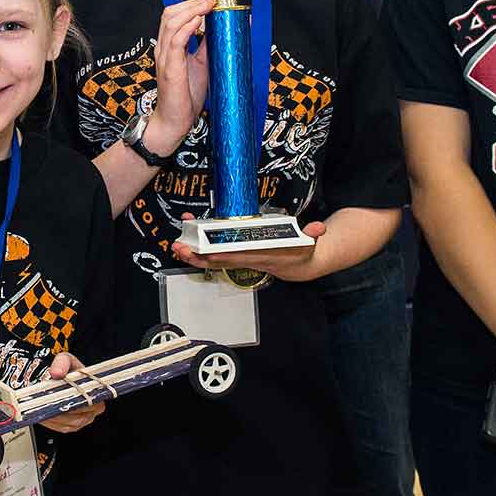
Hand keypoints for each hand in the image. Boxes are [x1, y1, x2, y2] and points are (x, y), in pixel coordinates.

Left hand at [39, 353, 107, 432]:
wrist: (58, 376)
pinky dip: (51, 422)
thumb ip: (61, 363)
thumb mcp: (64, 359)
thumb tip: (56, 373)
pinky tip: (43, 413)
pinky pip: (61, 427)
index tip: (64, 399)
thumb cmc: (66, 368)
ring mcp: (82, 419)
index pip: (92, 403)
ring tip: (43, 408)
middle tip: (49, 404)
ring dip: (55, 417)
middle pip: (79, 417)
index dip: (78, 402)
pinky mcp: (70, 425)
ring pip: (69, 424)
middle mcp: (92, 409)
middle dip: (64, 411)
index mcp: (97, 392)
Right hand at [142, 0, 214, 156]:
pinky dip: (187, 27)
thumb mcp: (202, 64)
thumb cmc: (186, 95)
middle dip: (192, 2)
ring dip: (192, 10)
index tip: (212, 0)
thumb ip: (207, 46)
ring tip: (209, 5)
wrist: (175, 121)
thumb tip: (224, 29)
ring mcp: (165, 57)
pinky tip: (199, 21)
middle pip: (170, 14)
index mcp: (170, 46)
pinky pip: (175, 41)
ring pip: (171, 23)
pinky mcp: (170, 69)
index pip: (174, 16)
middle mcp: (164, 48)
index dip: (191, 4)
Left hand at [171, 219, 327, 280]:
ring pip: (213, 260)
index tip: (206, 251)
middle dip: (198, 255)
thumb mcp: (311, 243)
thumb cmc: (301, 252)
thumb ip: (314, 234)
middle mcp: (247, 260)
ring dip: (193, 254)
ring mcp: (240, 259)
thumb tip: (320, 228)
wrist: (300, 266)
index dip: (222, 255)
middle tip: (180, 248)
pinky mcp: (237, 256)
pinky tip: (187, 241)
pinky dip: (200, 249)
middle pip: (219, 260)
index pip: (239, 257)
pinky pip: (215, 255)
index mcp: (262, 257)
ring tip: (176, 246)